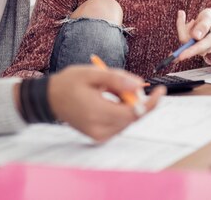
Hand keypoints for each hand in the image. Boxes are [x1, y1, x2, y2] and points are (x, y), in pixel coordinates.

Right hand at [47, 65, 164, 141]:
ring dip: (128, 105)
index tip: (161, 91)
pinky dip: (121, 111)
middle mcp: (99, 129)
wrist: (49, 98)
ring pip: (127, 121)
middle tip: (127, 83)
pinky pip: (119, 124)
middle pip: (132, 117)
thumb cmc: (69, 83)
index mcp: (96, 112)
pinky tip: (110, 100)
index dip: (150, 102)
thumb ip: (117, 79)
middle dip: (137, 100)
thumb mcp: (92, 73)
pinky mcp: (99, 137)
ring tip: (111, 90)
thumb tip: (139, 85)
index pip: (133, 112)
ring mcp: (99, 135)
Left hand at [175, 9, 210, 60]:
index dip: (190, 51)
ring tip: (193, 21)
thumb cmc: (210, 18)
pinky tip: (188, 23)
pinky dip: (182, 28)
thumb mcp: (208, 17)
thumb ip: (203, 26)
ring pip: (183, 39)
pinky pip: (181, 37)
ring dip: (184, 28)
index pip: (199, 47)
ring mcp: (197, 48)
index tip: (180, 56)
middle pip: (187, 42)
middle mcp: (205, 47)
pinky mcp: (191, 46)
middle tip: (186, 16)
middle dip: (183, 28)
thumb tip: (196, 36)